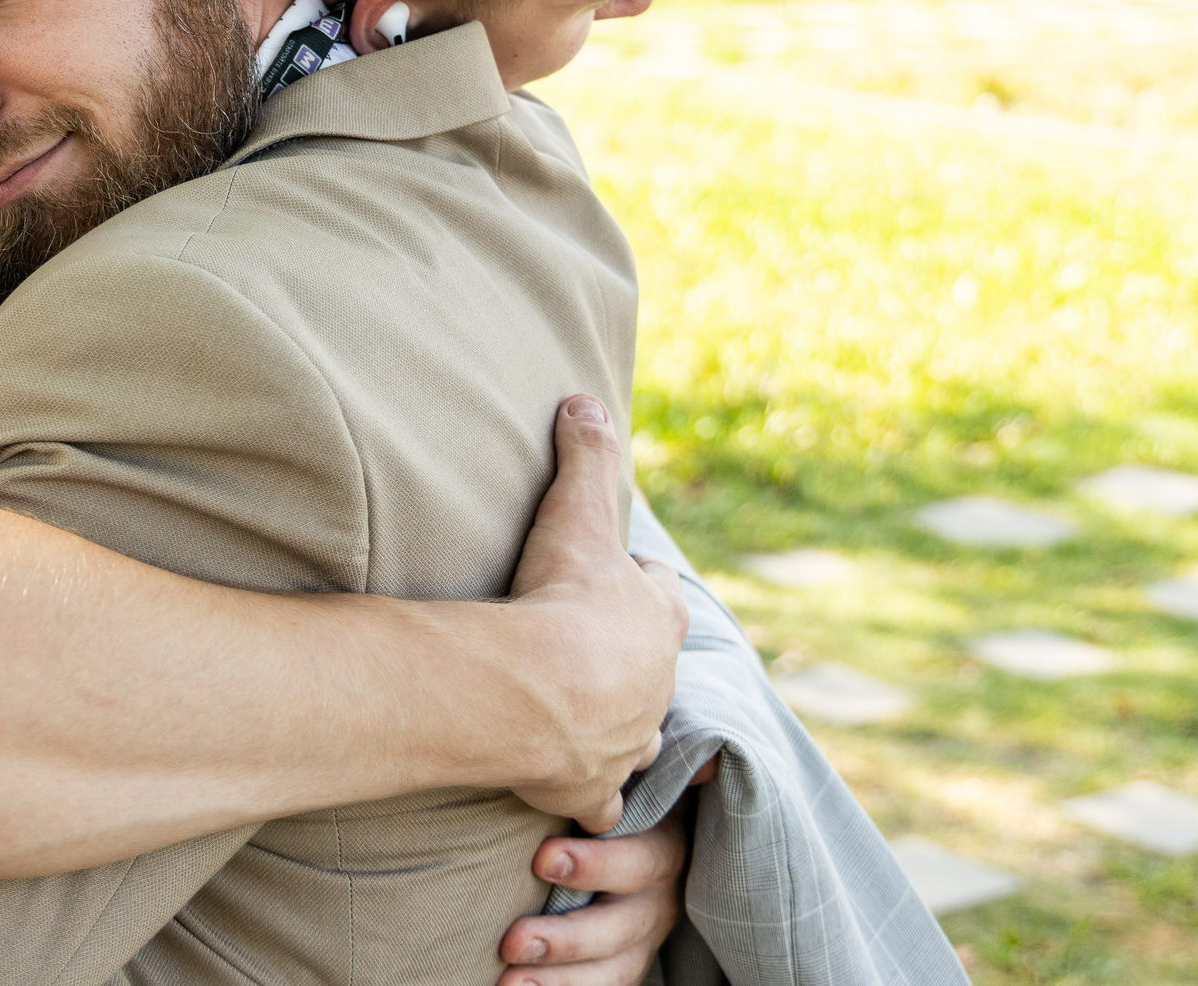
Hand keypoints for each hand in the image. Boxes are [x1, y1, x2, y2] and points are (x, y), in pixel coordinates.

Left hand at [497, 781, 707, 985]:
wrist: (655, 825)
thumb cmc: (631, 791)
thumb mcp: (651, 776)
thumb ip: (663, 766)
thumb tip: (710, 759)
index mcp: (665, 850)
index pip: (636, 862)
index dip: (593, 866)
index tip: (541, 859)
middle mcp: (658, 900)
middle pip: (617, 928)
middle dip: (565, 938)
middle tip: (512, 942)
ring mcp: (642, 937)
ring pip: (609, 969)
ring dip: (559, 980)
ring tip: (508, 983)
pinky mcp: (625, 959)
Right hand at [501, 396, 687, 830]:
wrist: (537, 686)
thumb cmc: (562, 596)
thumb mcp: (577, 509)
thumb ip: (585, 454)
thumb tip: (585, 397)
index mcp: (656, 620)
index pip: (660, 598)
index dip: (639, 589)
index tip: (614, 582)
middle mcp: (655, 684)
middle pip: (652, 670)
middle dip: (629, 663)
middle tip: (592, 654)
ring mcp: (626, 739)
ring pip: (637, 738)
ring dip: (618, 729)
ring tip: (585, 720)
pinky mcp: (591, 784)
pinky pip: (601, 801)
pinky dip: (590, 797)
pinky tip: (573, 794)